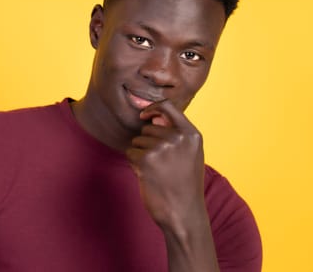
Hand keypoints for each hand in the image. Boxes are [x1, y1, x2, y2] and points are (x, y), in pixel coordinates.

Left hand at [125, 99, 206, 231]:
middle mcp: (177, 137)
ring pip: (137, 141)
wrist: (183, 213)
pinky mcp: (146, 159)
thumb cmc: (184, 185)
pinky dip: (134, 164)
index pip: (167, 106)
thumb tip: (152, 116)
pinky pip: (130, 153)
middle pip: (148, 128)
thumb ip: (176, 133)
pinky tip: (148, 177)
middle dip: (148, 144)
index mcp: (191, 134)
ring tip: (157, 172)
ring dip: (141, 155)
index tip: (144, 114)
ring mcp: (162, 147)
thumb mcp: (190, 154)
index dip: (152, 108)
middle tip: (161, 165)